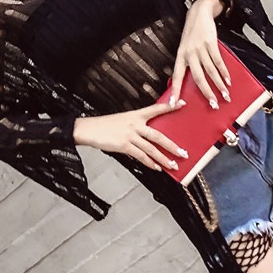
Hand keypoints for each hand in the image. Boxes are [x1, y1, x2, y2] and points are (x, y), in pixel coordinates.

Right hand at [73, 99, 188, 170]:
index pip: (156, 109)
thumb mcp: (123, 120)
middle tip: (183, 153)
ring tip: (173, 165)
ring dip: (163, 159)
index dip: (169, 107)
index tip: (182, 104)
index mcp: (136, 114)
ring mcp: (130, 135)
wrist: (89, 129)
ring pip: (151, 149)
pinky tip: (156, 167)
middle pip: (158, 136)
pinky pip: (141, 156)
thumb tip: (150, 136)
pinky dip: (150, 163)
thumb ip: (137, 126)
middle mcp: (135, 124)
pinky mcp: (124, 145)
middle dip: (172, 146)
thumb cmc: (105, 125)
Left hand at [168, 0, 231, 110]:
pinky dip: (224, 72)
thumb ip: (188, 63)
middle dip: (206, 93)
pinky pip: (218, 61)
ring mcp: (200, 49)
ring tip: (225, 96)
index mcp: (180, 56)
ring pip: (210, 71)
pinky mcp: (210, 43)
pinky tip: (228, 80)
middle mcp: (189, 54)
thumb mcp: (185, 48)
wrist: (198, 14)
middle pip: (198, 77)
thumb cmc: (192, 34)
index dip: (175, 90)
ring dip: (219, 85)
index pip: (177, 76)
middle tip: (213, 105)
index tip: (173, 104)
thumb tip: (192, 81)